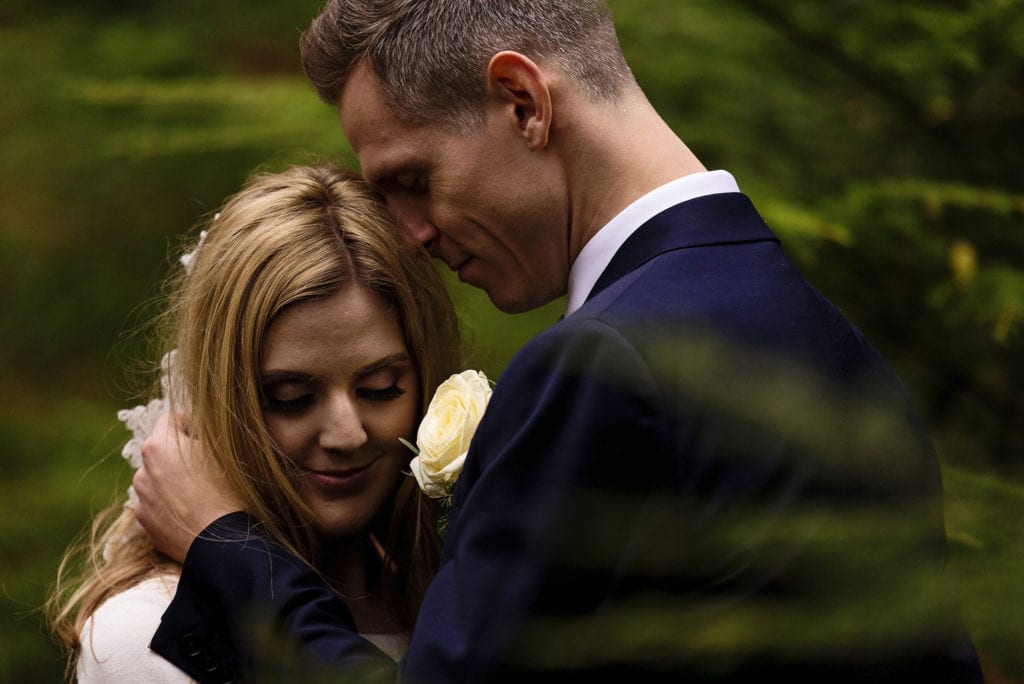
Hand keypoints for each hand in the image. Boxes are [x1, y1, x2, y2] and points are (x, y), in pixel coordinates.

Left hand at [132, 412, 242, 562]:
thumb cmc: (231, 493)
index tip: (209, 439)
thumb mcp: (227, 451)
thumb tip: (202, 428)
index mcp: (159, 446)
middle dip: (182, 455)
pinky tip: (194, 513)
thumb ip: (208, 432)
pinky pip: (158, 506)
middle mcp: (143, 471)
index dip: (193, 426)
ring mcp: (142, 500)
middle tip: (209, 468)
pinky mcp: (146, 525)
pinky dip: (172, 506)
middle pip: (163, 451)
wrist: (224, 545)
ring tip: (203, 494)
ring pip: (159, 479)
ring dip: (175, 481)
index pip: (172, 419)